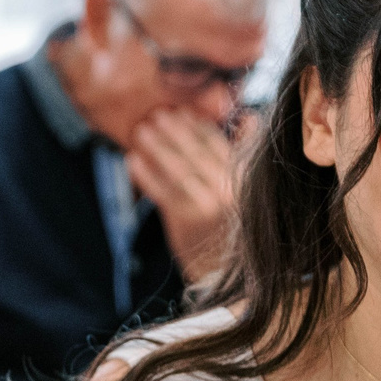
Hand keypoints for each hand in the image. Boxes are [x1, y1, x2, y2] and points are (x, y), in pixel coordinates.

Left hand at [126, 109, 238, 282]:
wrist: (224, 269)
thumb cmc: (234, 226)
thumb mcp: (249, 189)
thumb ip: (245, 153)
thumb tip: (248, 118)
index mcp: (244, 179)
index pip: (218, 144)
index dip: (198, 125)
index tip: (182, 111)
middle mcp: (227, 191)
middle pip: (195, 153)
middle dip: (174, 131)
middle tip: (157, 114)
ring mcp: (205, 206)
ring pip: (177, 169)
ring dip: (156, 147)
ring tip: (141, 131)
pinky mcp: (184, 220)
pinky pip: (161, 192)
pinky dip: (145, 174)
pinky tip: (132, 160)